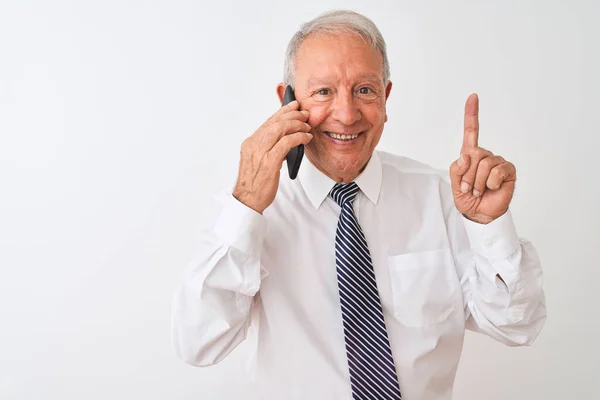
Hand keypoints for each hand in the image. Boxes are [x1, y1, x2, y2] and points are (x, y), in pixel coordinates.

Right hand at [233, 100, 312, 213]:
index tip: (293, 106)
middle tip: (305, 114)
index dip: (282, 112)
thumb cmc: (254, 184)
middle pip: (275, 122)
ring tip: (307, 126)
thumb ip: (268, 148)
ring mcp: (260, 153)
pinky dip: (298, 137)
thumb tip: (285, 138)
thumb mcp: (258, 161)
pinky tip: (305, 138)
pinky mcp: (269, 162)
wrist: (247, 200)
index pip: (268, 122)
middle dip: (292, 115)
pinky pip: (286, 143)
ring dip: (296, 124)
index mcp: (250, 143)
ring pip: (280, 129)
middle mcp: (253, 145)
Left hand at [449, 94, 516, 223]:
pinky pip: (497, 171)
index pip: (471, 131)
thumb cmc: (467, 198)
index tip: (473, 97)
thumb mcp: (455, 184)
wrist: (480, 214)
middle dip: (467, 175)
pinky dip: (490, 182)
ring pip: (484, 164)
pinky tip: (491, 188)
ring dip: (477, 182)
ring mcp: (497, 162)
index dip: (472, 114)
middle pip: (474, 153)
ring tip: (478, 191)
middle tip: (468, 188)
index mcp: (470, 155)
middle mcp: (485, 156)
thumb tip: (467, 155)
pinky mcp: (508, 171)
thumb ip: (457, 169)